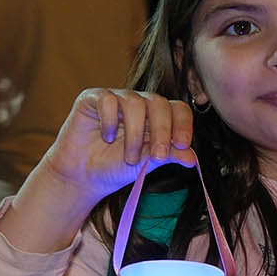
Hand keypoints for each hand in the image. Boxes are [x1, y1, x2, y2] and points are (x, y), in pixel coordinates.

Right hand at [38, 88, 197, 206]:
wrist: (84, 177)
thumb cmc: (116, 168)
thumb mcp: (146, 165)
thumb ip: (168, 156)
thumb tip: (192, 158)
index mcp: (157, 116)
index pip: (177, 108)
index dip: (183, 123)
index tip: (182, 144)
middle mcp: (139, 104)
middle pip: (159, 103)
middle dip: (162, 131)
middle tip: (157, 156)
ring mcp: (116, 99)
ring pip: (135, 103)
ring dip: (135, 134)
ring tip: (128, 157)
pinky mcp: (93, 99)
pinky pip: (107, 100)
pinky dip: (109, 121)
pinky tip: (106, 137)